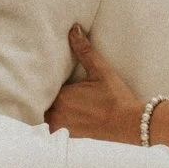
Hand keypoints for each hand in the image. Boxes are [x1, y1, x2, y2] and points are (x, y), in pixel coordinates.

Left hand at [46, 27, 144, 143]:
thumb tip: (73, 29)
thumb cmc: (116, 98)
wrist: (130, 124)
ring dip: (46, 112)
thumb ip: (84, 50)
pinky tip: (58, 120)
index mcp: (61, 97)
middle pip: (41, 105)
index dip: (40, 85)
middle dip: (41, 98)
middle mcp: (57, 115)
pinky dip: (52, 126)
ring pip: (45, 119)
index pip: (40, 89)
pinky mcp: (69, 139)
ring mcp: (62, 129)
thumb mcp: (101, 71)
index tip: (38, 78)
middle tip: (39, 89)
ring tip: (46, 102)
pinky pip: (53, 132)